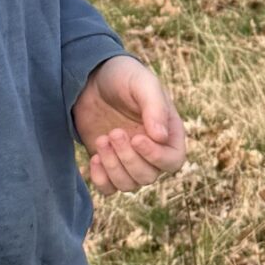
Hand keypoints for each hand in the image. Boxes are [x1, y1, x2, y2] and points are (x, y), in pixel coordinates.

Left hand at [73, 56, 187, 195]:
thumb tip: (160, 137)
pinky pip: (108, 188)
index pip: (173, 161)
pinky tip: (93, 157)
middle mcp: (152, 151)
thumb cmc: (123, 76)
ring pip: (128, 185)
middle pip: (148, 176)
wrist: (92, 78)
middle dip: (128, 158)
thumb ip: (154, 107)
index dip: (156, 157)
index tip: (136, 138)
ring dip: (112, 167)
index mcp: (168, 133)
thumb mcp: (142, 84)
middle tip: (113, 132)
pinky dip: (100, 179)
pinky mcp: (108, 164)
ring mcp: (129, 160)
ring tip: (101, 139)